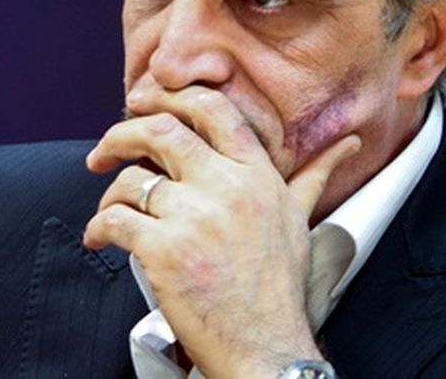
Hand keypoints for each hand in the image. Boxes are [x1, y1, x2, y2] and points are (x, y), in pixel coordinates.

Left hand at [83, 86, 359, 377]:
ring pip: (131, 178)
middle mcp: (228, 187)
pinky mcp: (165, 248)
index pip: (212, 109)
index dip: (170, 97)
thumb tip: (348, 143)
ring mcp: (195, 217)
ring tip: (109, 211)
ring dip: (109, 194)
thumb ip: (313, 176)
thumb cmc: (278, 289)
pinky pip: (114, 219)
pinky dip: (97, 227)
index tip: (143, 103)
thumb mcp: (300, 221)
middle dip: (121, 135)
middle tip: (105, 152)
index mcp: (257, 175)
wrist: (265, 348)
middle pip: (161, 131)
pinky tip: (99, 238)